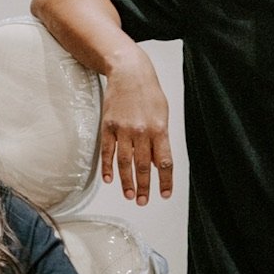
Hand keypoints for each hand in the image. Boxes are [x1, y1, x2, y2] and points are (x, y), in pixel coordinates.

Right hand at [100, 49, 173, 205]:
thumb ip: (161, 139)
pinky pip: (107, 151)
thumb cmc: (148, 93)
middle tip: (142, 201)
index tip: (164, 195)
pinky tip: (109, 179)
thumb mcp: (162, 114)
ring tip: (129, 196)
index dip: (165, 181)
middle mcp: (141, 131)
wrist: (129, 72)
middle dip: (144, 187)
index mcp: (159, 129)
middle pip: (143, 166)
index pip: (164, 162)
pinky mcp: (108, 126)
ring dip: (127, 182)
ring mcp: (123, 129)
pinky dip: (107, 167)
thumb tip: (157, 163)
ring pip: (125, 162)